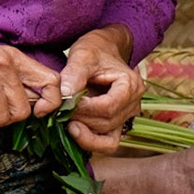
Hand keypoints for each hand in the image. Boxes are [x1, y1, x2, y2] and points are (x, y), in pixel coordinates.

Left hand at [60, 26, 142, 153]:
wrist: (103, 50)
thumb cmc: (95, 50)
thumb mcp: (82, 56)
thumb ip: (73, 75)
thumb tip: (63, 97)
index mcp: (131, 85)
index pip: (108, 107)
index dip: (84, 109)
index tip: (64, 103)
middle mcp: (133, 104)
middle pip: (107, 123)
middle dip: (81, 120)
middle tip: (59, 111)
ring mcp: (126, 117)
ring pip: (108, 139)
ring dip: (84, 134)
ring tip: (66, 121)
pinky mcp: (116, 124)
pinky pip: (106, 143)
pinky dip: (90, 141)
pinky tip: (73, 129)